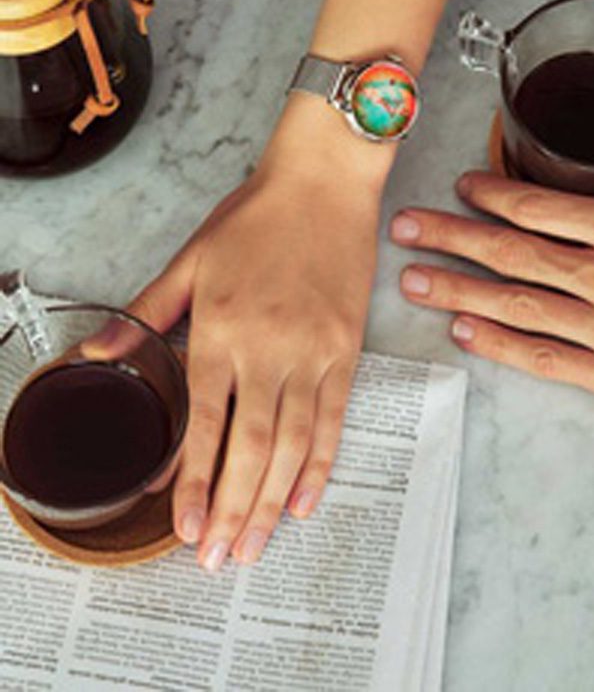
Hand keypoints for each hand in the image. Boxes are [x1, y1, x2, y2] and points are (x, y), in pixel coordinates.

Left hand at [127, 108, 381, 568]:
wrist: (324, 185)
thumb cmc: (255, 218)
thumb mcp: (190, 260)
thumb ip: (145, 316)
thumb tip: (96, 355)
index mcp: (223, 331)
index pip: (205, 424)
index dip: (193, 482)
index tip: (184, 528)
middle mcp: (270, 351)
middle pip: (250, 448)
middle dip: (232, 510)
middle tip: (218, 561)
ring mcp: (314, 354)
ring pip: (293, 444)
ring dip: (273, 501)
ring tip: (255, 546)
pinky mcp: (346, 350)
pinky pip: (335, 418)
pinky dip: (322, 463)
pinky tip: (307, 499)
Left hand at [392, 76, 593, 411]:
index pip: (539, 206)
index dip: (491, 195)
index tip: (460, 188)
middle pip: (512, 254)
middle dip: (450, 238)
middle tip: (402, 229)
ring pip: (519, 307)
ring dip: (459, 289)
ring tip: (412, 279)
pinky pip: (550, 360)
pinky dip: (502, 345)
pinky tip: (466, 330)